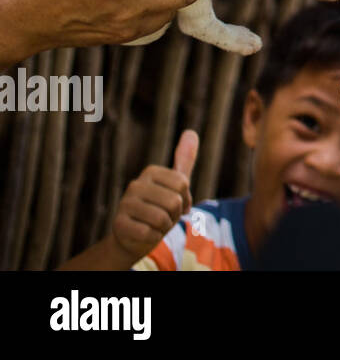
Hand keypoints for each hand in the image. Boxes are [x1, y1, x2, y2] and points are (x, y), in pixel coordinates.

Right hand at [110, 130, 198, 263]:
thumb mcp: (175, 185)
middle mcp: (135, 185)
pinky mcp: (118, 224)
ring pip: (162, 218)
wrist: (134, 237)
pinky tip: (144, 234)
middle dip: (174, 215)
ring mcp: (124, 204)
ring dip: (163, 227)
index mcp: (150, 172)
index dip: (184, 200)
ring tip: (154, 225)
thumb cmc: (159, 209)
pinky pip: (149, 233)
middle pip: (174, 201)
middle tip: (164, 217)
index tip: (175, 203)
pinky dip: (152, 237)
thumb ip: (184, 160)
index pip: (183, 184)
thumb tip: (191, 132)